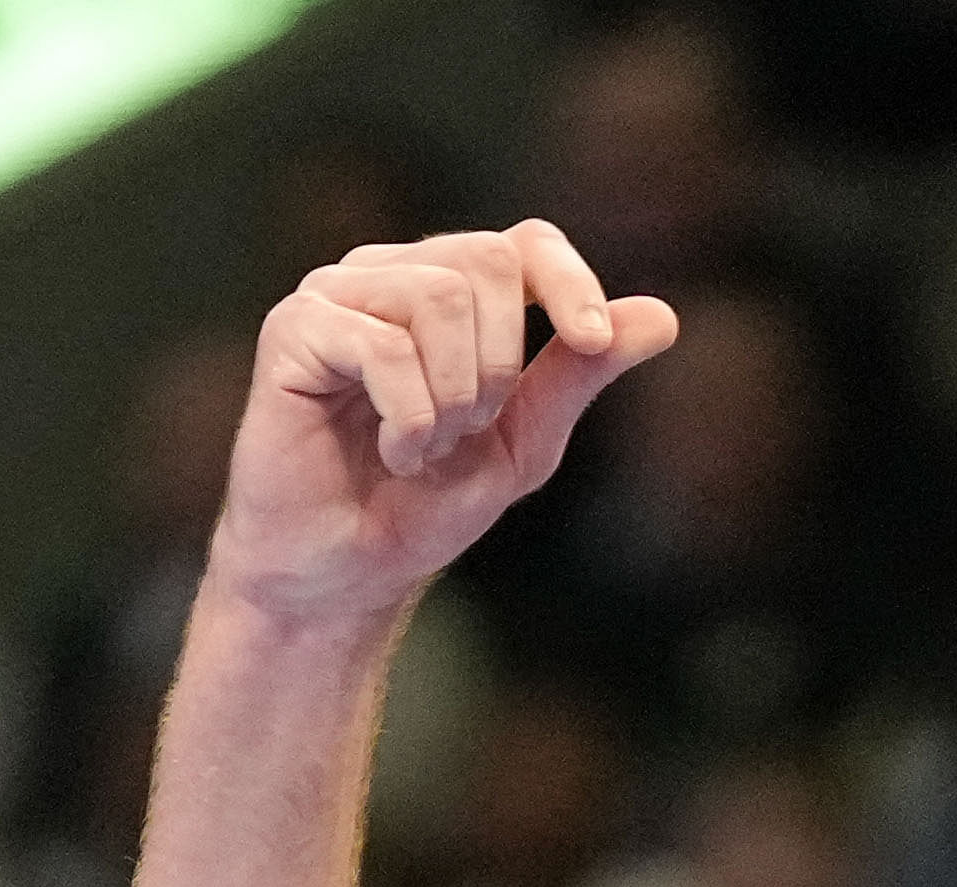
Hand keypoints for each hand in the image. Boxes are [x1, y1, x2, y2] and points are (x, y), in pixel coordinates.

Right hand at [217, 225, 679, 635]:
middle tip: (465, 431)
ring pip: (440, 299)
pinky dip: (409, 417)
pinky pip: (384, 346)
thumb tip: (662, 316)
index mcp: (446, 289)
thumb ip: (579, 374)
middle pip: (487, 263)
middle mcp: (389, 274)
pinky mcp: (294, 328)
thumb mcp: (523, 441)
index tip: (589, 341)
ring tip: (421, 447)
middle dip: (499, 365)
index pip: (524, 243)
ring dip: (451, 398)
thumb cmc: (421, 506)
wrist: (344, 574)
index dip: (567, 281)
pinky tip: (393, 451)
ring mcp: (336, 294)